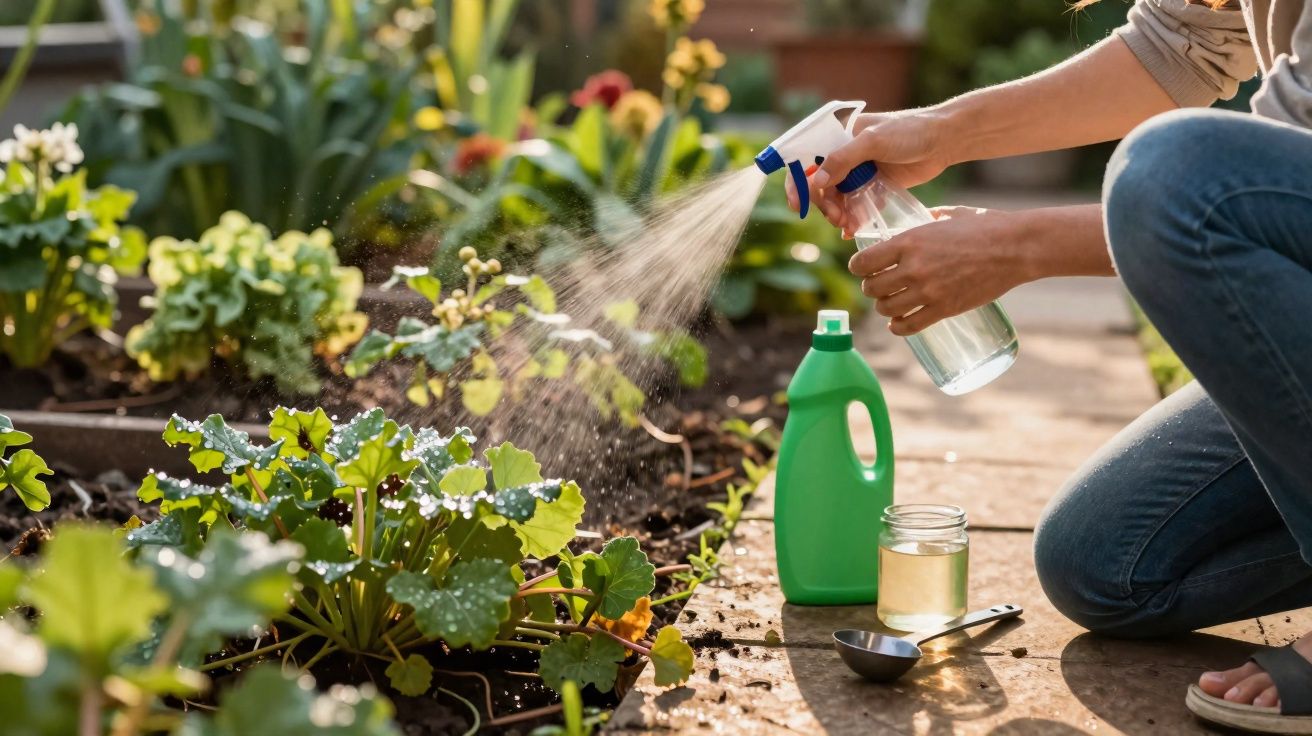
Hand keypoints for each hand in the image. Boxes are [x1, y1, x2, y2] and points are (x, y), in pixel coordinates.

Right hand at [785, 110, 951, 227]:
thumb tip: (816, 181)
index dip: (797, 180)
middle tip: (836, 217)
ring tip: (846, 225)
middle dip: (822, 203)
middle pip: (818, 183)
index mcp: (837, 134)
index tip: (797, 203)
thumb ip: (844, 159)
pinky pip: (853, 204)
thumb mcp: (874, 141)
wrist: (944, 140)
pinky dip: (851, 217)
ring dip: (836, 213)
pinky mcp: (872, 184)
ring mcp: (857, 169)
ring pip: (835, 197)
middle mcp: (843, 152)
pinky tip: (852, 229)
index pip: (805, 157)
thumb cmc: (910, 132)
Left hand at [849, 207, 1032, 335]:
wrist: (1016, 247)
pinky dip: (897, 327)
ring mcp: (928, 291)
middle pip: (871, 288)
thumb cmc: (985, 226)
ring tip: (891, 301)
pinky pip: (908, 326)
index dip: (858, 267)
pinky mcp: (944, 309)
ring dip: (885, 307)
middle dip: (872, 287)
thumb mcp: (947, 216)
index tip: (863, 268)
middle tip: (880, 285)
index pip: (863, 262)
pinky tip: (897, 322)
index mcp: (909, 241)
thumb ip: (925, 220)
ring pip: (886, 309)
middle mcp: (913, 268)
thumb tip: (915, 224)